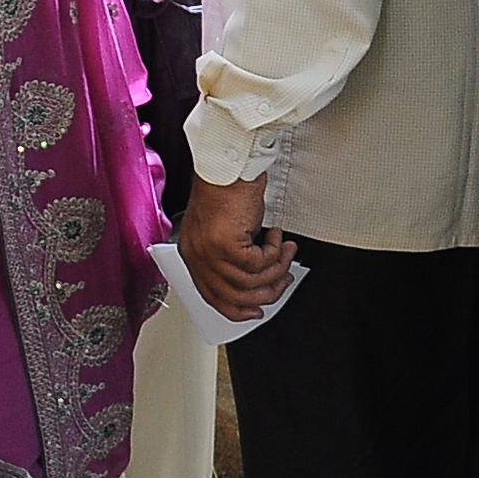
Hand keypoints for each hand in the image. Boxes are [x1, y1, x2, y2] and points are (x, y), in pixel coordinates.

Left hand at [175, 173, 291, 322]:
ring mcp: (209, 252)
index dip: (236, 309)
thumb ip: (233, 259)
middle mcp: (198, 256)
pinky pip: (259, 264)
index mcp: (193, 255)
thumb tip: (256, 282)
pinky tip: (277, 236)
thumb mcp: (226, 232)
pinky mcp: (225, 244)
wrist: (228, 166)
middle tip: (283, 278)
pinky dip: (275, 253)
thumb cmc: (227, 191)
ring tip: (285, 252)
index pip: (212, 297)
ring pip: (250, 283)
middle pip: (233, 297)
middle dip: (266, 292)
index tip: (254, 311)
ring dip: (276, 270)